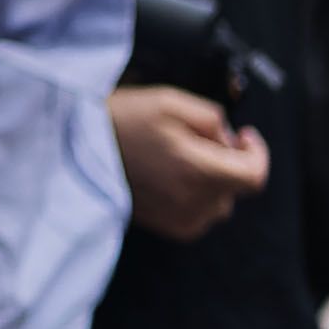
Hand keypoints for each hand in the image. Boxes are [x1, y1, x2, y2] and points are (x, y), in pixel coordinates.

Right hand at [110, 86, 272, 242]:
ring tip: (177, 157)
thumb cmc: (118, 121)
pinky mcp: (166, 227)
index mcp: (199, 172)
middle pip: (236, 187)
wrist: (71, 151)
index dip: (257, 152)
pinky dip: (193, 195)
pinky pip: (198, 214)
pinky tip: (167, 176)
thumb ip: (213, 119)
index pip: (255, 175)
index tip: (244, 136)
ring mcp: (179, 219)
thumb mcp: (170, 101)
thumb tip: (229, 139)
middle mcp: (194, 203)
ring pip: (218, 201)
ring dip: (210, 179)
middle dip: (227, 161)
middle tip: (197, 139)